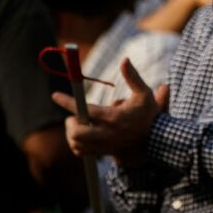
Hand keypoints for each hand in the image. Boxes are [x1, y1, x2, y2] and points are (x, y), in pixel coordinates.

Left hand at [50, 59, 166, 166]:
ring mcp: (104, 145)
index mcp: (114, 117)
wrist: (156, 141)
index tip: (55, 95)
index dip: (68, 102)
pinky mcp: (103, 153)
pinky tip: (82, 136)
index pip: (86, 110)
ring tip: (77, 125)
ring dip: (71, 134)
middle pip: (76, 132)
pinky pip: (81, 152)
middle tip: (73, 117)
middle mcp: (107, 133)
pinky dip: (76, 144)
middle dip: (70, 123)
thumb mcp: (144, 93)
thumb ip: (133, 77)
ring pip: (76, 144)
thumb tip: (124, 60)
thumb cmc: (149, 115)